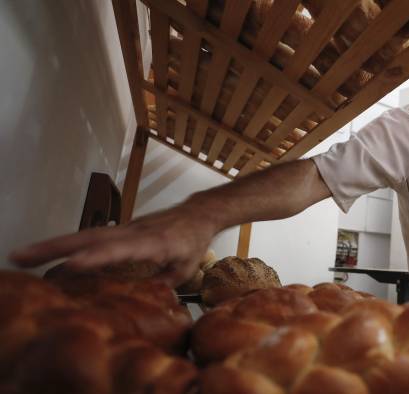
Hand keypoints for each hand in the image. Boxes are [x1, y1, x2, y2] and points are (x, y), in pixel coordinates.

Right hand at [8, 201, 219, 286]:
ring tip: (21, 256)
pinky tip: (45, 255)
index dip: (97, 257)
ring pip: (84, 235)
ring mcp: (124, 228)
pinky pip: (90, 236)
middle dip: (55, 247)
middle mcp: (133, 232)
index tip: (73, 264)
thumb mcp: (186, 267)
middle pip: (90, 237)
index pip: (122, 249)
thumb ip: (165, 283)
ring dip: (53, 245)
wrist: (196, 213)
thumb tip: (146, 301)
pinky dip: (67, 244)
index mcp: (155, 242)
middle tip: (22, 257)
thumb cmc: (193, 241)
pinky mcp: (119, 229)